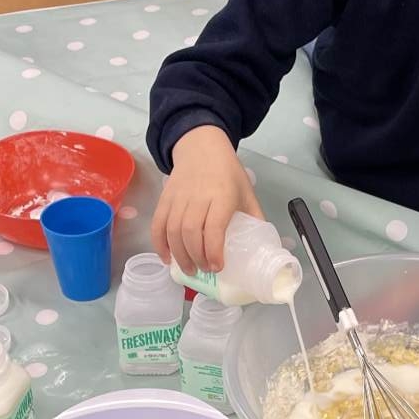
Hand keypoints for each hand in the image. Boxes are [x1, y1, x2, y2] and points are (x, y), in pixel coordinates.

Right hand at [151, 124, 262, 274]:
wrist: (202, 147)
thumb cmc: (228, 172)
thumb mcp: (247, 193)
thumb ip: (253, 218)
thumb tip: (261, 248)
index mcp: (222, 195)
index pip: (214, 227)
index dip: (214, 251)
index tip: (218, 267)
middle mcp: (198, 196)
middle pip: (190, 232)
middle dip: (196, 257)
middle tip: (203, 271)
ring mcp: (178, 197)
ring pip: (172, 230)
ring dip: (179, 254)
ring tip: (188, 269)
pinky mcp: (165, 198)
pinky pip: (158, 223)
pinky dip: (159, 243)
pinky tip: (166, 258)